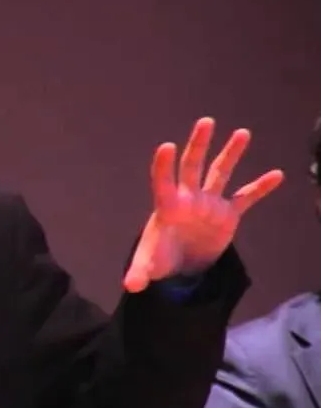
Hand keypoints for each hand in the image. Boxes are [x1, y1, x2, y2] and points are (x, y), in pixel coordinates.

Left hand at [123, 117, 283, 292]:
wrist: (181, 264)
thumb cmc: (160, 257)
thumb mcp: (148, 266)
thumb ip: (139, 273)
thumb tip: (130, 286)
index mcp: (168, 207)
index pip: (163, 183)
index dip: (163, 166)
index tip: (166, 146)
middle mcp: (189, 199)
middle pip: (192, 167)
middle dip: (197, 145)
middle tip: (205, 122)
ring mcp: (209, 204)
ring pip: (220, 173)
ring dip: (230, 154)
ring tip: (242, 133)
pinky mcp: (227, 215)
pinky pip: (246, 198)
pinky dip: (260, 188)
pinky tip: (277, 175)